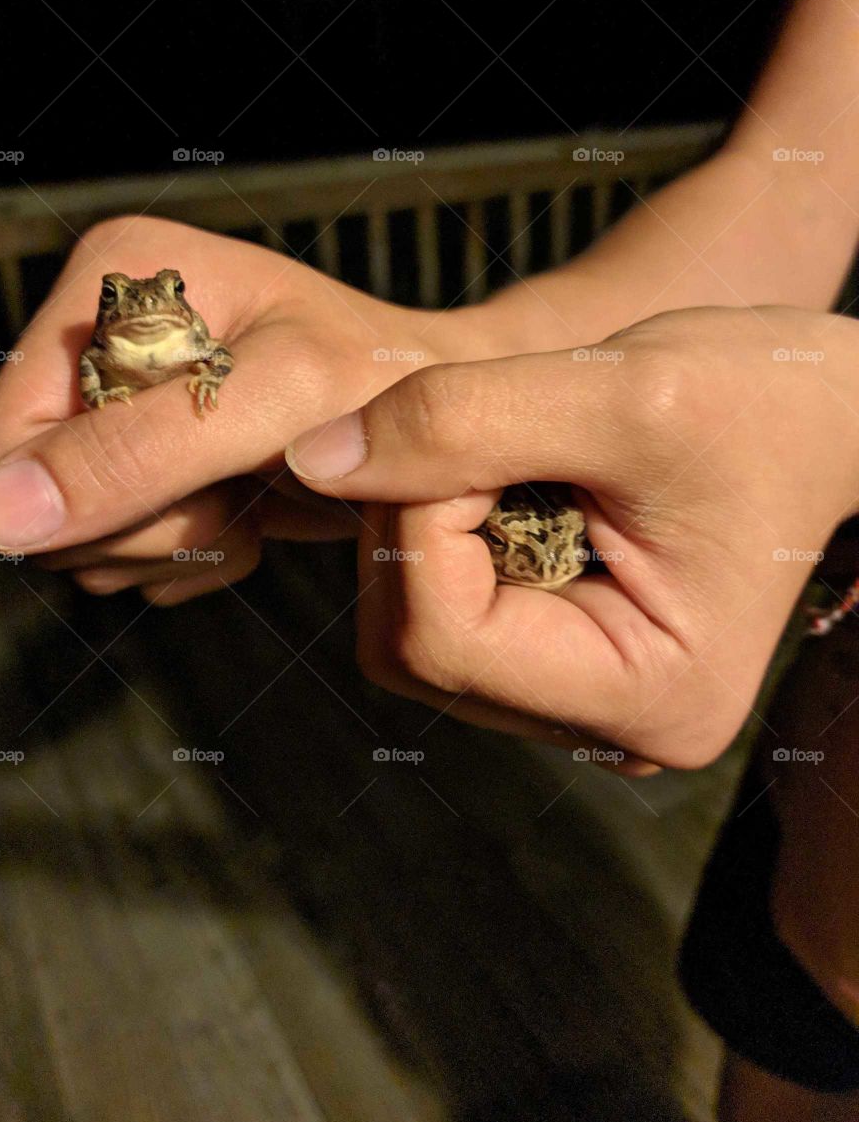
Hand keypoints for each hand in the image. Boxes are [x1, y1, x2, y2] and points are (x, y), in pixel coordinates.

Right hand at [0, 215, 491, 603]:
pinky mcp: (145, 460)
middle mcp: (99, 333)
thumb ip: (134, 454)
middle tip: (232, 496)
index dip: (89, 492)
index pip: (6, 440)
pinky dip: (186, 556)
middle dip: (141, 521)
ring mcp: (119, 402)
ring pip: (74, 535)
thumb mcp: (264, 406)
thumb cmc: (378, 386)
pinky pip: (117, 552)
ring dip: (169, 543)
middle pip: (36, 495)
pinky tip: (246, 518)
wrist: (439, 423)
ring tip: (247, 500)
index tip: (197, 484)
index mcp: (110, 280)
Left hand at [285, 307, 858, 768]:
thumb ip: (458, 420)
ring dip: (426, 526)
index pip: (442, 635)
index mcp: (647, 697)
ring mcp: (576, 703)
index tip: (473, 429)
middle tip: (490, 436)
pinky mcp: (555, 665)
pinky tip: (514, 488)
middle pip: (411, 648)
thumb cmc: (761, 402)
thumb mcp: (620, 390)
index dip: (418, 519)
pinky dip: (445, 537)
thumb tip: (313, 461)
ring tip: (519, 459)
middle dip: (414, 524)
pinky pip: (441, 615)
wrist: (825, 418)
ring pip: (412, 633)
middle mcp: (609, 731)